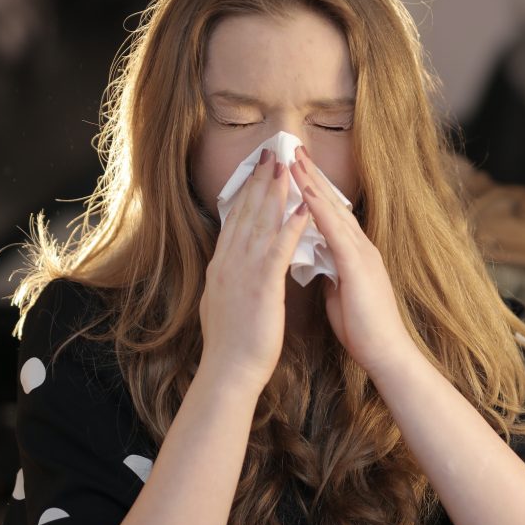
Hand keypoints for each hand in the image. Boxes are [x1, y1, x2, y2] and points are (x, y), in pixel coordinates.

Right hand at [199, 148, 313, 394]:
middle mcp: (229, 263)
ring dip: (275, 192)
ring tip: (287, 167)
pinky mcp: (262, 285)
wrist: (229, 371)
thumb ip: (229, 282)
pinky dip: (291, 225)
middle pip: (246, 213)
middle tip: (272, 154)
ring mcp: (243, 272)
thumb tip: (231, 271)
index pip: (235, 221)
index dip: (247, 194)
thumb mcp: (224, 304)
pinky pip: (278, 248)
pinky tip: (302, 207)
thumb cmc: (231, 345)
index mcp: (222, 267)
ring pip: (260, 223)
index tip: (258, 172)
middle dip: (260, 182)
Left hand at [288, 146, 416, 375]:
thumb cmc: (363, 329)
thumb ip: (330, 270)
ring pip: (333, 210)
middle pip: (332, 203)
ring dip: (312, 182)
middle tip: (291, 147)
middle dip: (311, 175)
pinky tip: (305, 192)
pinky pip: (336, 232)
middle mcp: (360, 246)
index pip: (330, 214)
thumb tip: (316, 257)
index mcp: (354, 253)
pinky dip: (319, 209)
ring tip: (293, 158)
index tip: (294, 168)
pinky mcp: (359, 266)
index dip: (313, 189)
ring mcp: (362, 253)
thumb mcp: (341, 292)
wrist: (386, 353)